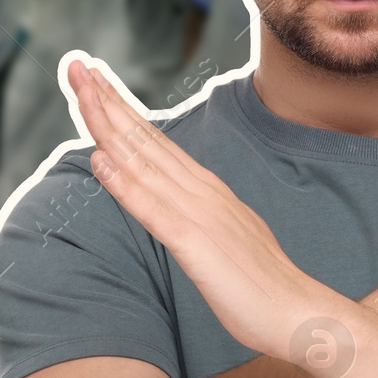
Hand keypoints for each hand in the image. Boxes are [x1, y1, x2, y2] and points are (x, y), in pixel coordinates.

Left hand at [66, 57, 320, 359]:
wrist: (299, 312)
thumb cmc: (260, 284)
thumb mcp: (223, 237)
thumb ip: (196, 213)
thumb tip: (168, 198)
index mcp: (206, 189)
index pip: (155, 140)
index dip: (122, 109)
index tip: (95, 81)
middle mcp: (201, 191)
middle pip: (145, 138)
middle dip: (108, 101)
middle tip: (78, 66)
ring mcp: (199, 214)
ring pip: (143, 162)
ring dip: (108, 126)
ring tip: (81, 93)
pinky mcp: (196, 244)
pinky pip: (153, 209)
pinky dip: (124, 183)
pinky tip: (100, 161)